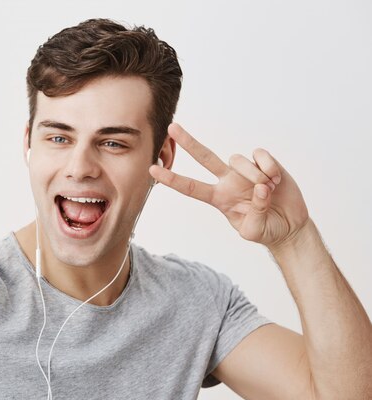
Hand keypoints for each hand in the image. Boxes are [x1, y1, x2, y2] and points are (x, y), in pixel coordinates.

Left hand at [149, 123, 309, 249]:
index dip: (171, 179)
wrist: (288, 226)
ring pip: (238, 159)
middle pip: (204, 157)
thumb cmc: (265, 229)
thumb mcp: (254, 230)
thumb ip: (254, 213)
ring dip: (254, 175)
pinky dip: (269, 168)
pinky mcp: (264, 162)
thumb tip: (259, 188)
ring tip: (269, 189)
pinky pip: (260, 155)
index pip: (190, 187)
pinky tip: (276, 180)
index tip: (152, 170)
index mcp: (218, 198)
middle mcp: (228, 180)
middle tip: (172, 127)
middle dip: (188, 142)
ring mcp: (245, 170)